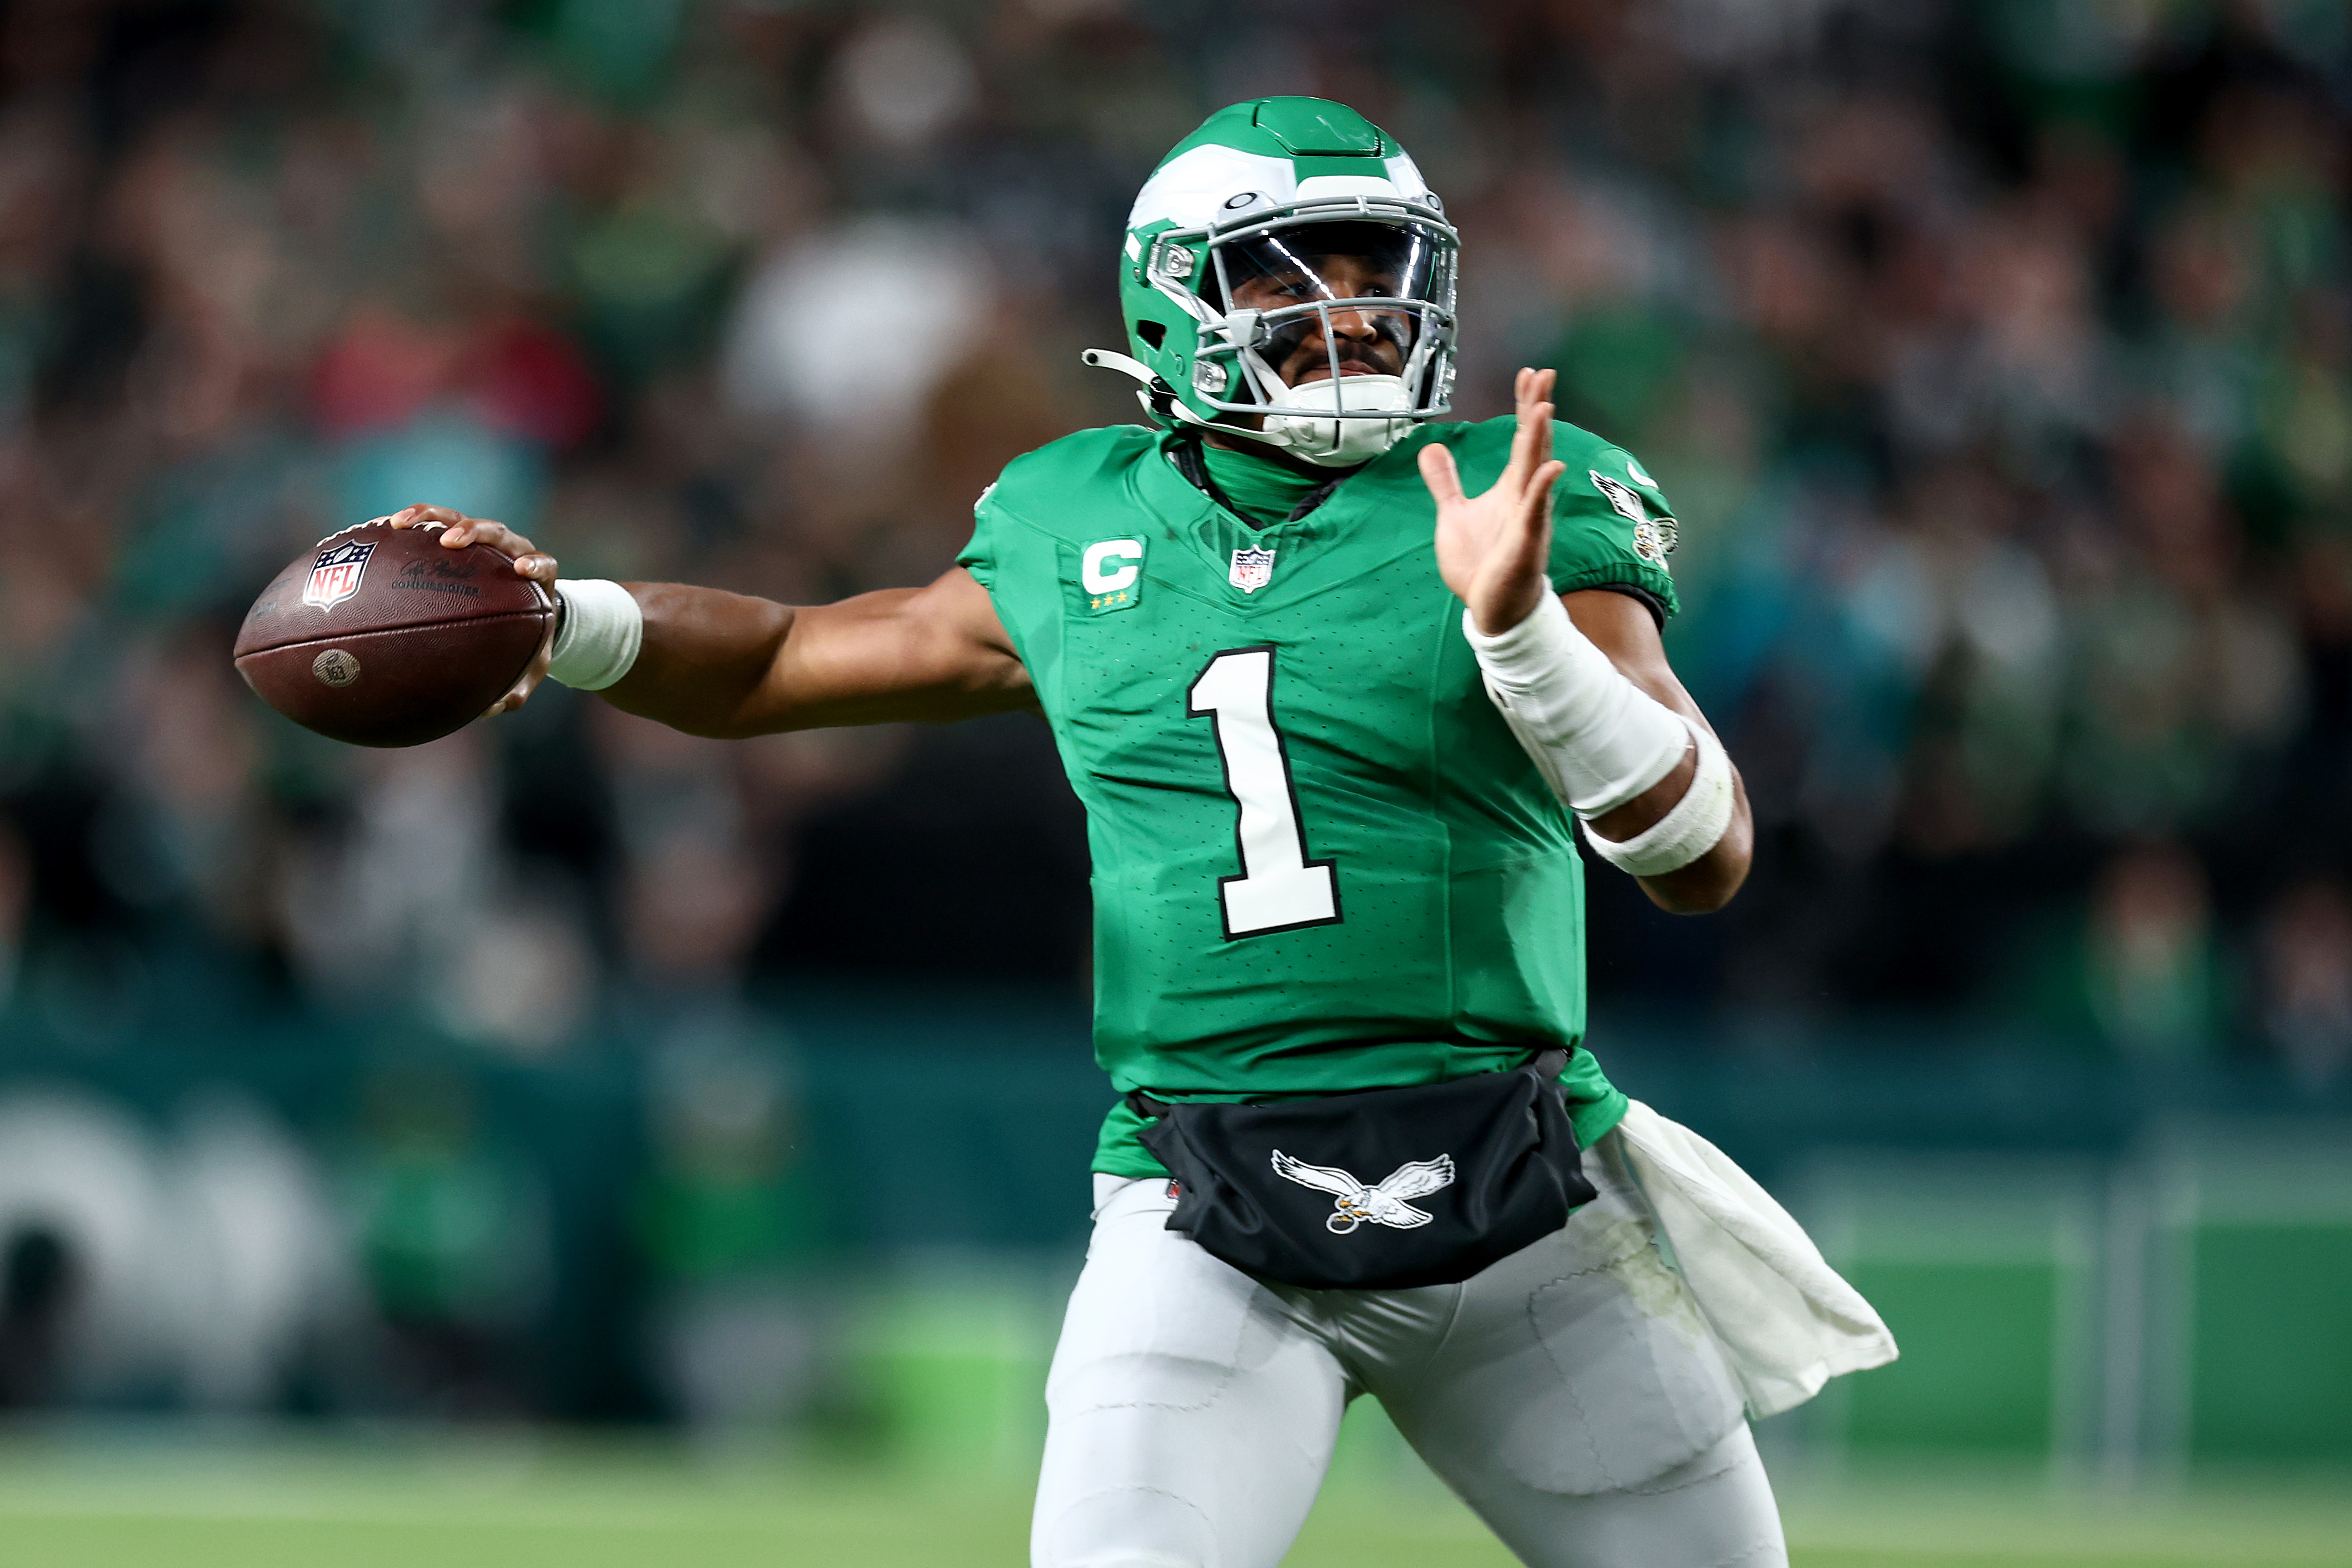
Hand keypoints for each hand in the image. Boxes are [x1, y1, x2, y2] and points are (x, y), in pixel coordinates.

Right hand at [386, 503, 558, 716]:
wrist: (523, 615)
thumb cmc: (527, 643)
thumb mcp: (526, 668)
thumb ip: (516, 688)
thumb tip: (489, 709)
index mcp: (536, 580)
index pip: (542, 563)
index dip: (535, 563)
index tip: (521, 569)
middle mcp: (510, 552)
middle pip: (496, 532)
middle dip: (474, 531)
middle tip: (450, 541)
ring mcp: (482, 543)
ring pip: (458, 519)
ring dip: (431, 517)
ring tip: (400, 523)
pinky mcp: (455, 538)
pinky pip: (429, 526)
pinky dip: (407, 526)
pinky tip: (375, 531)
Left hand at [1420, 367, 1566, 635]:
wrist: (1491, 609)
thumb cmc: (1480, 564)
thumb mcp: (1454, 514)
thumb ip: (1445, 481)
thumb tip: (1431, 447)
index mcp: (1510, 488)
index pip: (1520, 438)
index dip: (1524, 406)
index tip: (1529, 374)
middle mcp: (1524, 497)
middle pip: (1532, 444)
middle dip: (1537, 409)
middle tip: (1544, 374)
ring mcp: (1528, 518)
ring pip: (1536, 472)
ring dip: (1540, 439)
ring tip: (1544, 406)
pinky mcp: (1525, 544)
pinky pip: (1536, 513)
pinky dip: (1543, 489)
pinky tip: (1551, 466)